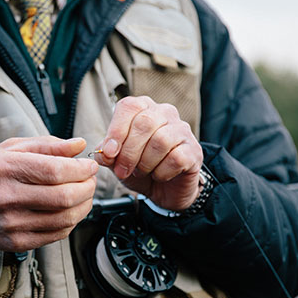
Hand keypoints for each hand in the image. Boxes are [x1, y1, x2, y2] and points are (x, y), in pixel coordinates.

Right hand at [0, 136, 97, 251]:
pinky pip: (56, 234)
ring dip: (84, 205)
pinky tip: (70, 210)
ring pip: (65, 218)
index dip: (81, 169)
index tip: (89, 166)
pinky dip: (71, 221)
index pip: (55, 171)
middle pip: (64, 197)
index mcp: (6, 168)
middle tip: (91, 180)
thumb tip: (80, 145)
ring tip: (84, 194)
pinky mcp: (16, 242)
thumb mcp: (10, 149)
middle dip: (88, 187)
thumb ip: (47, 145)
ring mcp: (11, 223)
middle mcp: (7, 197)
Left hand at [94, 96, 202, 210]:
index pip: (130, 106)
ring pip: (160, 140)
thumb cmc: (141, 168)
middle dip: (129, 151)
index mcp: (144, 108)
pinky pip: (175, 158)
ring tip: (142, 171)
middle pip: (144, 122)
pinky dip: (161, 172)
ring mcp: (182, 130)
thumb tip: (103, 152)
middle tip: (122, 170)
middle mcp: (165, 113)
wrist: (166, 190)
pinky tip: (159, 175)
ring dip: (145, 163)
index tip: (109, 152)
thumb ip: (107, 155)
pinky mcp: (194, 150)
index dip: (116, 130)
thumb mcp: (117, 162)